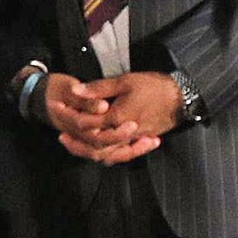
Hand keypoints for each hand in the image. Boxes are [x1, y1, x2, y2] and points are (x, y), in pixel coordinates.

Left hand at [41, 71, 164, 163]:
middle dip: (75, 142)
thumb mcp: (124, 81)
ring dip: (88, 151)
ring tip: (73, 145)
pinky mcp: (140, 142)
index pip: (87, 123)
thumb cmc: (153, 86)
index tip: (57, 109)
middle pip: (94, 145)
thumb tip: (75, 90)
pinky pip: (120, 155)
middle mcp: (124, 133)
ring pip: (107, 155)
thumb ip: (98, 88)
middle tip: (61, 136)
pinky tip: (97, 151)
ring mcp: (133, 140)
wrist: (181, 97)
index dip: (70, 116)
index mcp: (117, 117)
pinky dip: (106, 155)